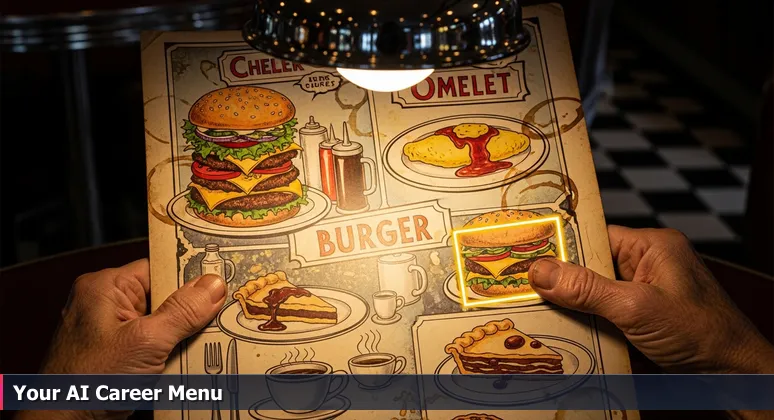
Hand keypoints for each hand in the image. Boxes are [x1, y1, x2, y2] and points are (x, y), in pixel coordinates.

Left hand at [15, 259, 225, 419]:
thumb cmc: (85, 384)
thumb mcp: (145, 342)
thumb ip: (182, 312)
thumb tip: (212, 285)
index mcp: (104, 288)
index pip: (158, 268)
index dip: (189, 275)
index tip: (222, 280)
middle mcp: (105, 305)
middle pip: (164, 297)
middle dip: (190, 312)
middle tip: (218, 319)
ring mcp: (111, 333)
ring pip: (163, 324)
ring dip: (182, 337)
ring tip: (204, 344)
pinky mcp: (117, 356)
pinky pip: (154, 345)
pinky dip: (171, 354)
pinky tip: (186, 362)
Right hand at [529, 226, 773, 374]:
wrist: (735, 374)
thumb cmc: (701, 333)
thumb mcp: (635, 307)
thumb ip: (586, 289)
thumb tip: (540, 271)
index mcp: (652, 246)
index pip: (595, 236)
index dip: (562, 247)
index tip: (526, 256)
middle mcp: (647, 264)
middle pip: (590, 266)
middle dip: (563, 281)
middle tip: (525, 289)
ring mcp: (645, 292)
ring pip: (594, 292)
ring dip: (574, 305)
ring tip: (538, 309)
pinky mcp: (642, 318)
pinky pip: (604, 313)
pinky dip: (587, 322)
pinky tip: (565, 329)